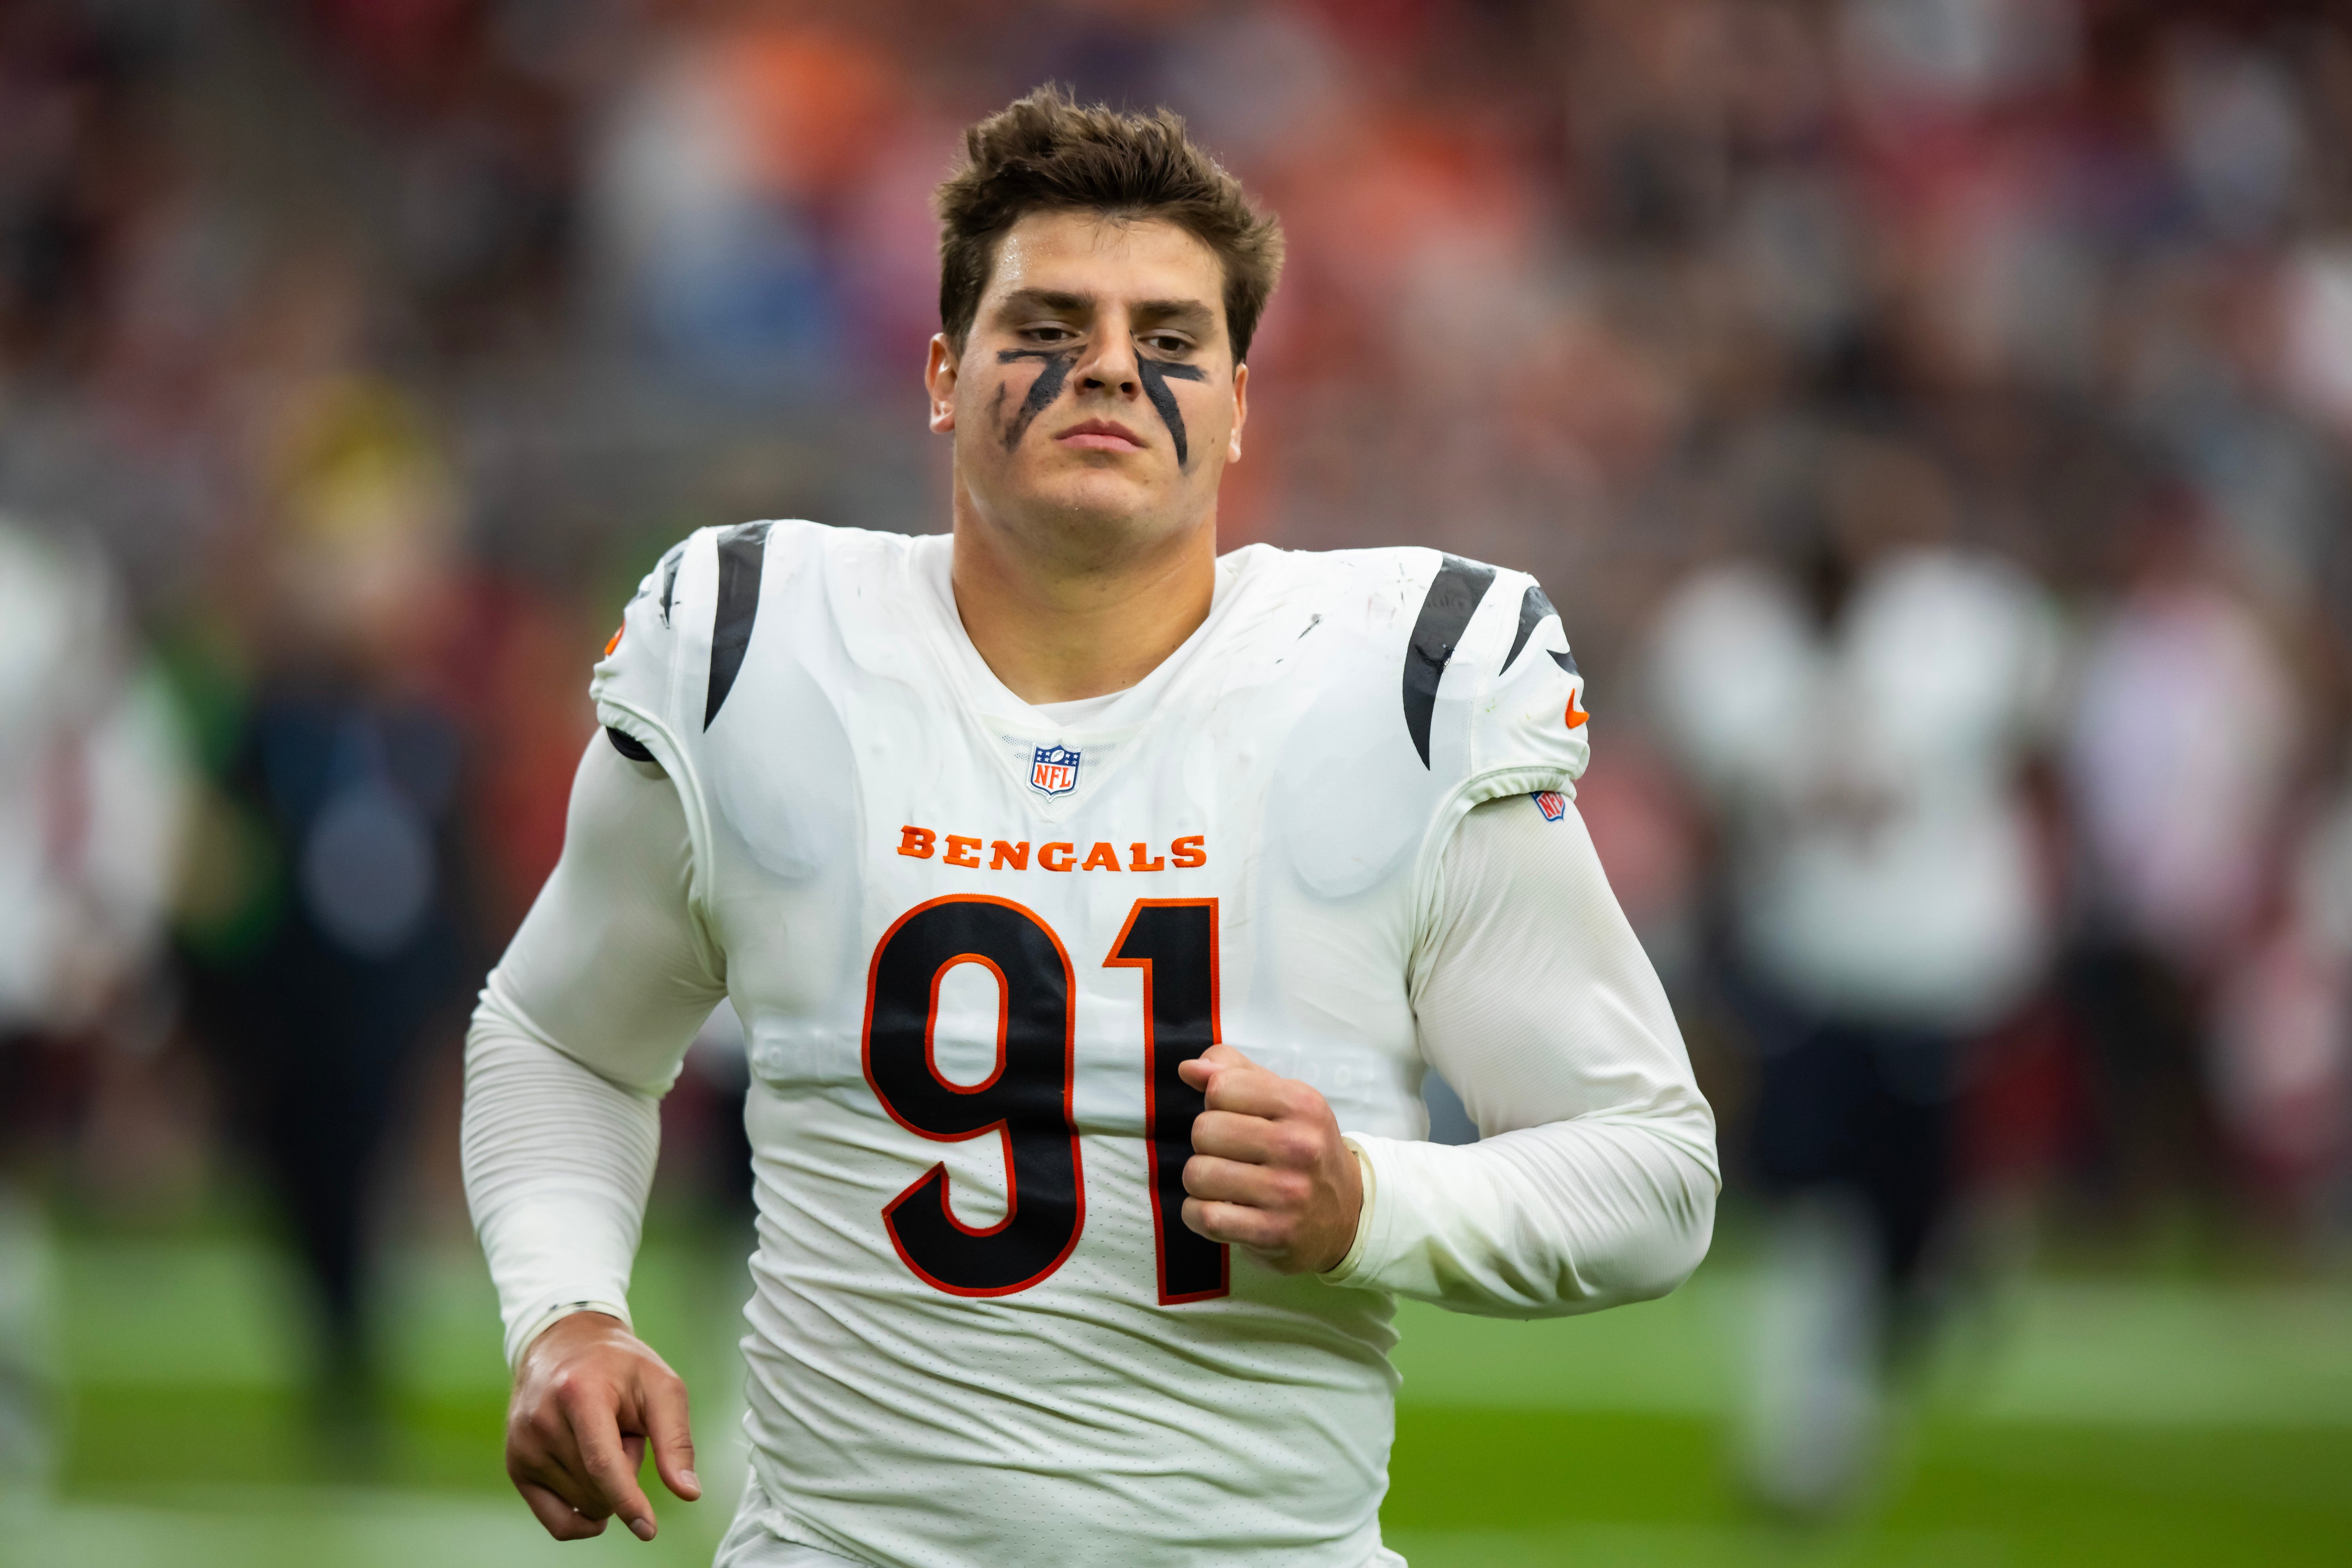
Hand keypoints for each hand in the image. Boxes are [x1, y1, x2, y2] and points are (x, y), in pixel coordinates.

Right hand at [506, 1311, 700, 1540]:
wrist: (564, 1345)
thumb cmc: (620, 1366)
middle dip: (626, 1471)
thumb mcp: (661, 1387)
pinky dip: (583, 1519)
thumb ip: (676, 1440)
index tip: (647, 1529)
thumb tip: (688, 1492)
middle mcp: (542, 1422)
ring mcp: (523, 1446)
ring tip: (601, 1440)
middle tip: (622, 1431)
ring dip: (605, 1485)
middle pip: (597, 1486)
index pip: (601, 1463)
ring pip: (582, 1504)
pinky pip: (555, 1521)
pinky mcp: (516, 1466)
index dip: (627, 1500)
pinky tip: (596, 1495)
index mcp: (579, 1394)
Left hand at [1176, 1042, 1364, 1273]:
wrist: (1348, 1213)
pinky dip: (1198, 1214)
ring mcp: (1287, 1193)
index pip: (1221, 1087)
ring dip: (1200, 1181)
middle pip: (1205, 1130)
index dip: (1217, 1103)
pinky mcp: (1273, 1233)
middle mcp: (1299, 1146)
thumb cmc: (1302, 1148)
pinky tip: (1218, 1209)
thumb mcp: (1283, 1099)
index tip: (1236, 1118)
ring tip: (1223, 1183)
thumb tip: (1188, 1068)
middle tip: (1230, 1155)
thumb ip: (1234, 1072)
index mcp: (1301, 1104)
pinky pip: (1206, 1217)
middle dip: (1206, 1143)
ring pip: (1199, 1175)